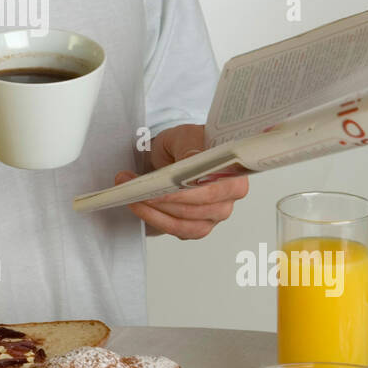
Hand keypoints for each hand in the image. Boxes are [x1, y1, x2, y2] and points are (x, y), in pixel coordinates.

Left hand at [112, 122, 248, 239]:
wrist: (182, 151)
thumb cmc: (189, 143)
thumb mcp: (187, 136)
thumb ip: (189, 148)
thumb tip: (188, 162)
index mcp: (234, 173)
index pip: (212, 188)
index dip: (186, 191)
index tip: (163, 186)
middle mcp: (229, 197)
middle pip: (195, 208)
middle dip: (162, 200)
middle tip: (136, 190)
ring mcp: (215, 214)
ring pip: (183, 222)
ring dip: (153, 211)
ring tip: (132, 197)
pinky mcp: (199, 226)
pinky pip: (177, 230)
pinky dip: (156, 220)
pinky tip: (141, 208)